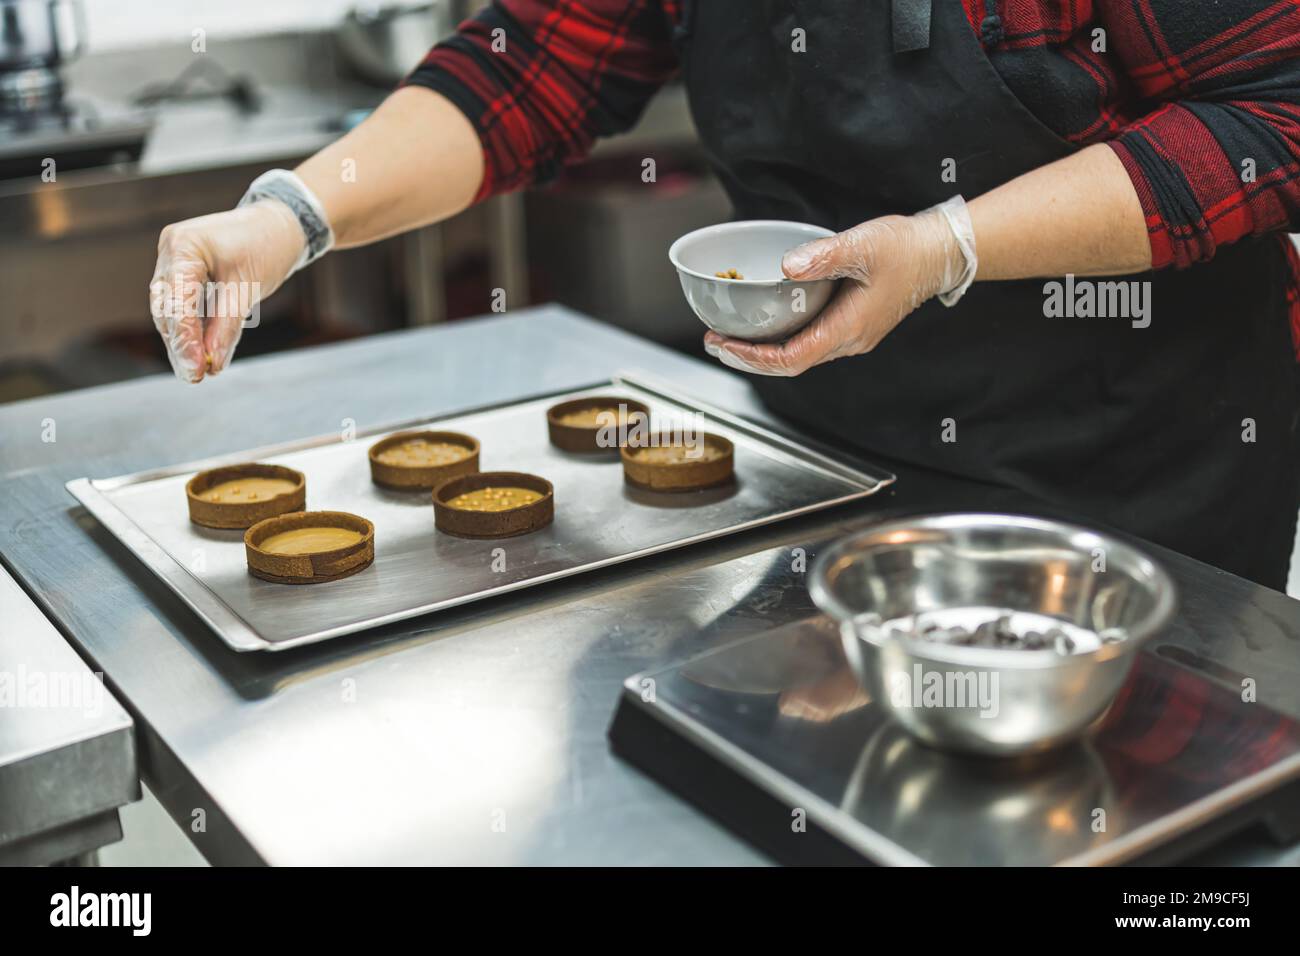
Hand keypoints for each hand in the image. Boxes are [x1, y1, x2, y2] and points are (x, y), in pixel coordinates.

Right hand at [149, 201, 305, 382]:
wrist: (279, 224)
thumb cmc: (267, 246)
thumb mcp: (248, 288)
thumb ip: (227, 325)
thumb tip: (212, 363)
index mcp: (183, 246)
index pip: (177, 300)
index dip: (185, 338)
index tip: (195, 369)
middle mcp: (171, 251)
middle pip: (167, 307)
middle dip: (180, 344)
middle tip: (194, 376)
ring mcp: (173, 260)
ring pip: (170, 310)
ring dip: (183, 341)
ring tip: (196, 372)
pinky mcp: (184, 272)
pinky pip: (182, 305)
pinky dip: (191, 328)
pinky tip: (200, 354)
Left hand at [703, 203, 969, 375]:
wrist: (938, 253)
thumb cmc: (906, 249)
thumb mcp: (863, 245)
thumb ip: (823, 256)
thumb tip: (786, 267)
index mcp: (848, 328)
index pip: (792, 358)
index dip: (754, 357)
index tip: (725, 345)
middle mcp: (848, 340)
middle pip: (790, 364)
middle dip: (749, 359)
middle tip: (715, 344)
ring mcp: (850, 336)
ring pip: (798, 356)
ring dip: (763, 352)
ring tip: (730, 339)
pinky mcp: (851, 326)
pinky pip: (809, 342)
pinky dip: (781, 340)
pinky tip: (764, 325)